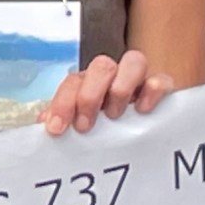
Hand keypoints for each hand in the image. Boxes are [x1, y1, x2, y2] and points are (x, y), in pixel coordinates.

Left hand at [43, 50, 174, 135]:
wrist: (139, 143)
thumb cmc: (102, 129)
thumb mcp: (78, 128)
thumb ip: (62, 122)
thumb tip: (43, 123)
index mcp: (88, 84)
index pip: (73, 81)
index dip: (62, 103)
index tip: (57, 129)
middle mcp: (113, 77)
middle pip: (102, 66)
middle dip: (90, 95)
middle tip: (86, 125)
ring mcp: (139, 80)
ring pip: (134, 61)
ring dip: (121, 88)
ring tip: (115, 116)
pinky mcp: (161, 89)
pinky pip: (161, 79)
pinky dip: (152, 91)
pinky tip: (142, 110)